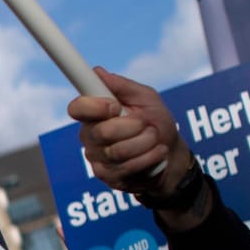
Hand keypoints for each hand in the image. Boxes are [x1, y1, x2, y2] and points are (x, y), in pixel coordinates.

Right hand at [67, 69, 193, 197]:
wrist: (172, 155)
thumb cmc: (157, 122)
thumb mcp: (146, 98)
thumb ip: (122, 86)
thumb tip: (97, 72)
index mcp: (94, 113)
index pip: (77, 108)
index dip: (95, 107)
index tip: (115, 107)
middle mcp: (90, 135)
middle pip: (102, 133)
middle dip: (133, 127)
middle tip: (147, 125)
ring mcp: (97, 158)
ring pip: (117, 152)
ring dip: (146, 143)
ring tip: (155, 139)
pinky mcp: (107, 177)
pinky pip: (126, 168)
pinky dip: (149, 158)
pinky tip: (157, 153)